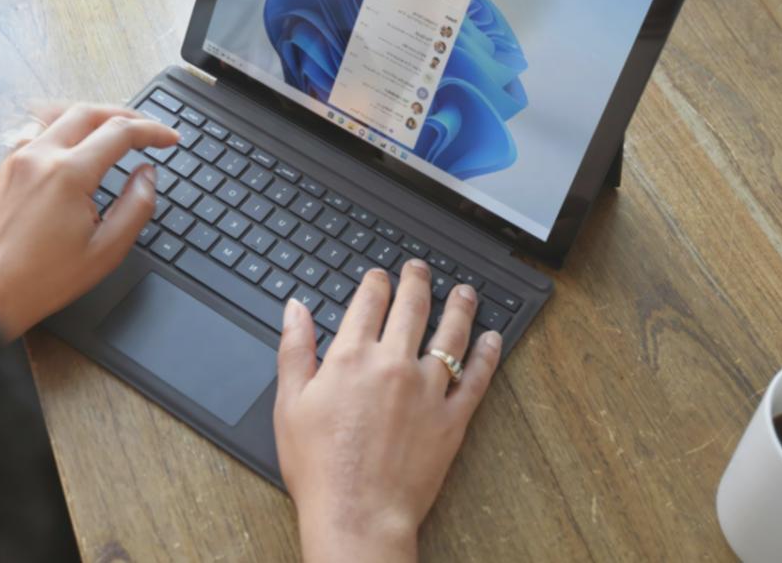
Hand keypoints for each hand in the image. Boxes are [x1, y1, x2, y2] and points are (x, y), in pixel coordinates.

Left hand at [0, 103, 179, 339]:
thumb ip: (136, 206)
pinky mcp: (7, 168)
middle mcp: (40, 156)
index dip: (152, 132)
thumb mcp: (106, 250)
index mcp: (68, 174)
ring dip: (94, 116)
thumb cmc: (42, 278)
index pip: (120, 132)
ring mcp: (19, 159)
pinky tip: (75, 141)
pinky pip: (39, 130)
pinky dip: (65, 127)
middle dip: (126, 116)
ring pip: (62, 115)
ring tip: (115, 129)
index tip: (169, 139)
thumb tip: (147, 175)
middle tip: (148, 131)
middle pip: (91, 112)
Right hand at [274, 259, 503, 561]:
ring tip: (464, 292)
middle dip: (417, 281)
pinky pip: (476, 378)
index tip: (380, 275)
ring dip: (459, 306)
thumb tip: (296, 309)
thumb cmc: (320, 468)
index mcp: (351, 358)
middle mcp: (393, 365)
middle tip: (421, 268)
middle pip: (412, 307)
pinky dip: (486, 355)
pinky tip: (491, 338)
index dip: (376, 282)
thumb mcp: (290, 403)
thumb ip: (295, 349)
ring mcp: (427, 390)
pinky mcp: (452, 418)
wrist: (356, 514)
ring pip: (450, 334)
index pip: (369, 302)